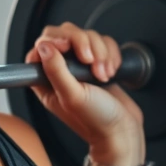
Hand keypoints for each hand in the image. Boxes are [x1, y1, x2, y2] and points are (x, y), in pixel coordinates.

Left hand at [24, 22, 144, 165]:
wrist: (123, 131)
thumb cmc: (96, 121)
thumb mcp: (72, 97)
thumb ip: (55, 70)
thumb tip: (43, 46)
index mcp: (46, 80)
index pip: (42, 45)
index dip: (55, 40)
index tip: (67, 47)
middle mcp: (62, 70)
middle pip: (66, 34)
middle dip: (83, 43)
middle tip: (90, 61)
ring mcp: (81, 65)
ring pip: (88, 36)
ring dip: (100, 52)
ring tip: (102, 75)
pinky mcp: (99, 62)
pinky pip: (104, 43)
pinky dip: (111, 54)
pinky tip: (110, 72)